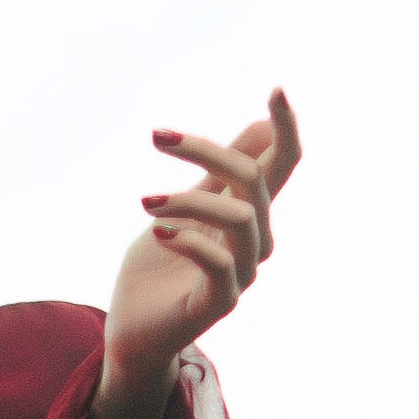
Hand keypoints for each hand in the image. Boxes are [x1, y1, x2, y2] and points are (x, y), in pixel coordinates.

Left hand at [99, 88, 300, 418]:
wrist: (133, 330)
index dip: (285, 128)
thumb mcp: (183, 207)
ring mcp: (242, 272)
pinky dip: (188, 240)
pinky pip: (219, 262)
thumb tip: (256, 125)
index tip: (276, 89)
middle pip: (254, 179)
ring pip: (240, 217)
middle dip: (207, 150)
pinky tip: (158, 231)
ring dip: (188, 199)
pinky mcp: (220, 301)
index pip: (282, 164)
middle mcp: (254, 240)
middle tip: (158, 136)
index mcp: (247, 212)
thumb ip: (216, 174)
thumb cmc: (157, 266)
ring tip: (145, 200)